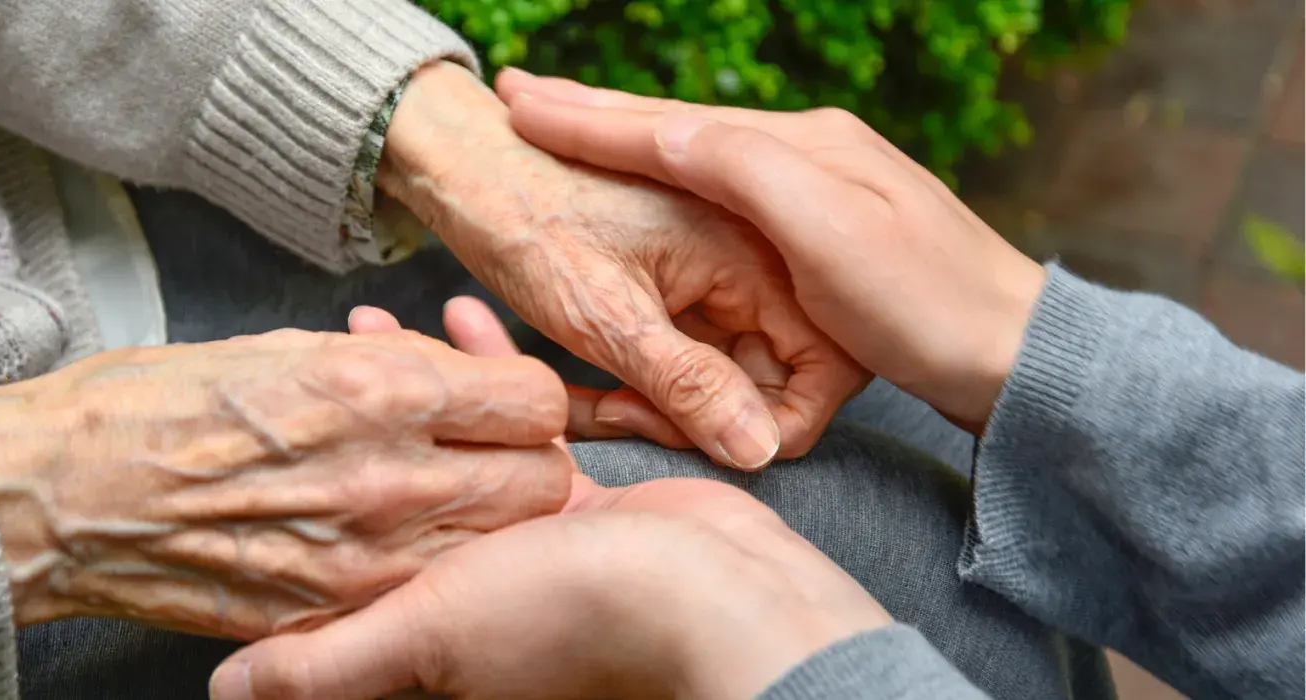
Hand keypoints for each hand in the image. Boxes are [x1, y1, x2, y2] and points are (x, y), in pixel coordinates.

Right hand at [0, 328, 573, 637]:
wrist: (64, 499)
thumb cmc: (157, 407)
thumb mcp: (286, 347)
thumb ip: (386, 364)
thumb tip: (444, 371)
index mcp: (378, 391)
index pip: (535, 400)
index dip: (520, 396)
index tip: (494, 397)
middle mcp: (388, 479)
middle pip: (541, 484)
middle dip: (523, 462)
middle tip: (480, 449)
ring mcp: (365, 559)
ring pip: (494, 546)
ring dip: (480, 520)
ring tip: (429, 493)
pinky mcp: (333, 613)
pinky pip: (422, 590)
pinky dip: (420, 567)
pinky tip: (377, 538)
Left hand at [208, 300, 891, 699]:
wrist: (718, 602)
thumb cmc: (572, 621)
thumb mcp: (430, 637)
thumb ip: (328, 665)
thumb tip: (226, 690)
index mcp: (429, 617)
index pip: (342, 550)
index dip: (302, 486)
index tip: (264, 416)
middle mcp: (471, 579)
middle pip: (391, 488)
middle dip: (348, 417)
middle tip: (314, 348)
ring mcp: (526, 538)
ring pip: (449, 448)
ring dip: (412, 386)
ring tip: (372, 321)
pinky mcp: (583, 500)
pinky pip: (520, 429)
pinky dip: (492, 375)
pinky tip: (465, 322)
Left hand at [379, 62, 868, 469]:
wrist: (469, 167)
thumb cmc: (530, 222)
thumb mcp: (606, 317)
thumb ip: (686, 384)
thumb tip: (758, 451)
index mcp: (759, 252)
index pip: (816, 372)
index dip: (757, 421)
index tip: (671, 423)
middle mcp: (757, 260)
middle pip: (773, 379)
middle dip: (700, 417)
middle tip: (617, 416)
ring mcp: (722, 275)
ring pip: (726, 377)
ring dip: (665, 407)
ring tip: (592, 408)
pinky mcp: (686, 289)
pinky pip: (691, 358)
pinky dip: (645, 385)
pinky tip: (590, 391)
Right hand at [496, 69, 1048, 430]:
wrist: (1018, 351)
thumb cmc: (924, 299)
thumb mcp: (825, 227)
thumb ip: (744, 169)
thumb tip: (664, 130)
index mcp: (801, 147)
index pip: (673, 124)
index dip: (592, 117)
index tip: (521, 103)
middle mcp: (809, 152)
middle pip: (680, 127)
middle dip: (598, 113)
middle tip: (525, 96)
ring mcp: (821, 188)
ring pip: (700, 156)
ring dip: (628, 139)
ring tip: (568, 124)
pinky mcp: (830, 230)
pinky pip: (727, 192)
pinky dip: (672, 176)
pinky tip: (656, 176)